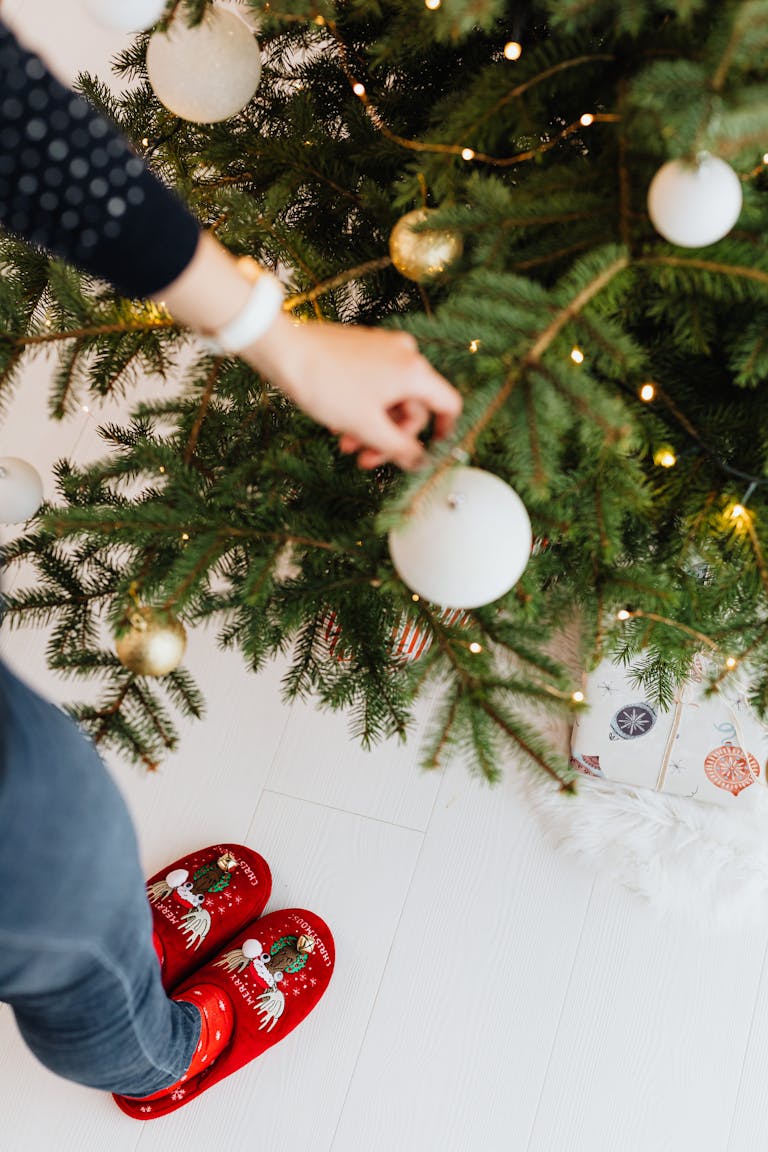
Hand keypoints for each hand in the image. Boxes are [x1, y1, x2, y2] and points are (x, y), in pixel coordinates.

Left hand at [241, 312, 462, 471]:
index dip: (444, 432)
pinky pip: (375, 384)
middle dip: (390, 437)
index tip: (428, 451)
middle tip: (366, 460)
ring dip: (372, 427)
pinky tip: (338, 423)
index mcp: (414, 371)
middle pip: (414, 407)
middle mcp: (404, 355)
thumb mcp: (367, 426)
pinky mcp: (363, 349)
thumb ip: (400, 448)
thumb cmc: (326, 384)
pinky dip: (362, 408)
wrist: (284, 351)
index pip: (448, 404)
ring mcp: (383, 349)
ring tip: (346, 444)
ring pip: (390, 398)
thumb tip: (420, 462)